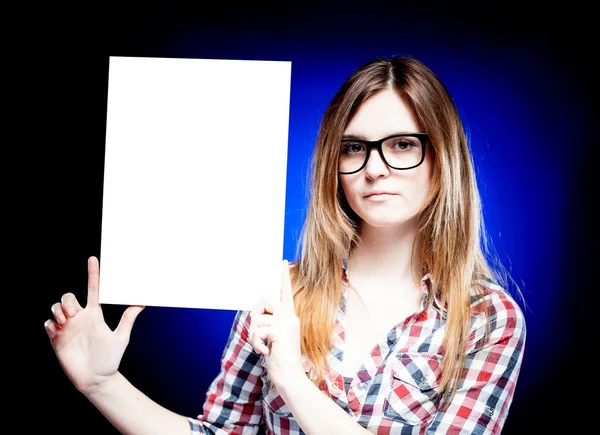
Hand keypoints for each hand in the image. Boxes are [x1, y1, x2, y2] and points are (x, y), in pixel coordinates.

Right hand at [44, 256, 143, 395]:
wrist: (96, 379)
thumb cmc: (110, 359)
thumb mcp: (121, 338)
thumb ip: (128, 319)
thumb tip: (142, 303)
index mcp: (95, 314)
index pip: (93, 289)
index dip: (93, 274)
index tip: (93, 259)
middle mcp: (80, 318)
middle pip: (68, 296)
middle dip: (67, 300)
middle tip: (74, 313)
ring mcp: (68, 328)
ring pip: (56, 307)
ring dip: (58, 311)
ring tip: (66, 321)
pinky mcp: (57, 339)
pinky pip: (48, 324)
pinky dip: (51, 324)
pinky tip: (58, 330)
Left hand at [248, 260, 303, 387]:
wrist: (290, 377)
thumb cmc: (279, 359)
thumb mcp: (273, 338)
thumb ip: (269, 324)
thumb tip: (257, 315)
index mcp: (290, 316)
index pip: (286, 292)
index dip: (283, 277)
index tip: (282, 261)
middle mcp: (290, 316)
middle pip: (265, 300)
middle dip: (255, 315)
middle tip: (257, 335)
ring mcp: (287, 323)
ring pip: (258, 318)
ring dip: (254, 335)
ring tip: (263, 348)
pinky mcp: (281, 332)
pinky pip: (259, 330)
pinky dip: (257, 343)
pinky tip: (265, 352)